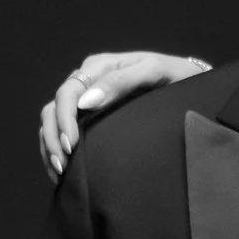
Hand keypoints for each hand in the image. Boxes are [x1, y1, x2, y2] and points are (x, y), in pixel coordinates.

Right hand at [39, 48, 212, 179]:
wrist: (189, 81)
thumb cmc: (175, 74)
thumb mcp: (154, 71)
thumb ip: (120, 81)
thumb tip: (86, 102)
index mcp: (99, 66)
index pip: (68, 91)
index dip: (63, 119)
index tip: (70, 145)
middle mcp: (88, 80)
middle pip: (54, 107)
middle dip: (53, 137)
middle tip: (62, 165)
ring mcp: (87, 97)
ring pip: (51, 119)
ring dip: (49, 145)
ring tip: (59, 172)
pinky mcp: (90, 114)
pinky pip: (61, 129)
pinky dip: (55, 148)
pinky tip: (61, 170)